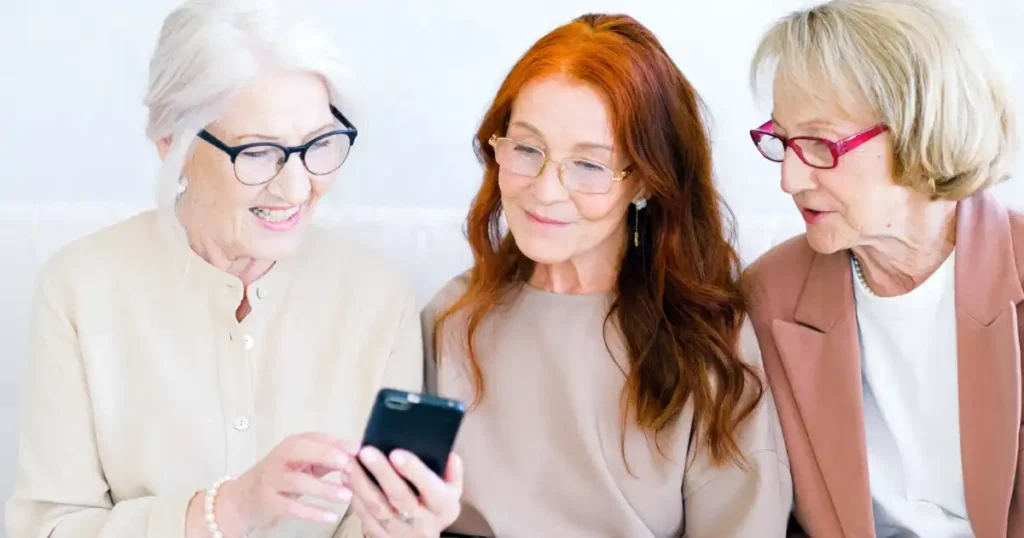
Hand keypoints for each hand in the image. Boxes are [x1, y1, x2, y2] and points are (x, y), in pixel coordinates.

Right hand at [214, 432, 353, 534]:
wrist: (242, 499)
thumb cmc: (279, 477)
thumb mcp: (301, 463)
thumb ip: (325, 459)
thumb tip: (354, 457)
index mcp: (291, 445)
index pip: (315, 438)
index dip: (337, 442)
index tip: (357, 449)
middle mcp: (280, 459)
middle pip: (302, 451)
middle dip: (326, 456)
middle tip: (348, 465)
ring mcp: (272, 480)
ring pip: (299, 482)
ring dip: (324, 489)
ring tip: (347, 496)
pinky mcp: (268, 502)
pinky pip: (292, 507)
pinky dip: (312, 512)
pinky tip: (330, 516)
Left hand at [347, 447, 462, 537]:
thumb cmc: (435, 507)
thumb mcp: (451, 491)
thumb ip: (452, 472)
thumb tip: (449, 456)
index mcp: (443, 507)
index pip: (430, 488)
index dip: (414, 471)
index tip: (397, 453)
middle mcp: (422, 522)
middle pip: (400, 497)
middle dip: (382, 473)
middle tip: (366, 451)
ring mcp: (400, 532)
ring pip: (378, 509)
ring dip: (361, 484)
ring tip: (350, 462)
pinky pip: (365, 518)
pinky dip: (354, 497)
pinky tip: (346, 479)